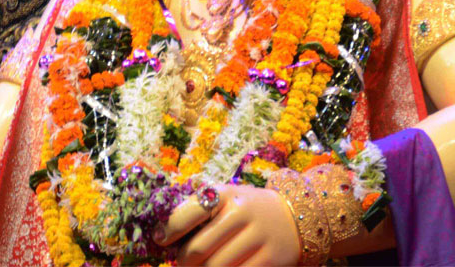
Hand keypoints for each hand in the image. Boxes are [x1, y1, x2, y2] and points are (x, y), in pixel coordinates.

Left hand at [159, 184, 299, 266]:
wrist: (295, 217)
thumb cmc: (246, 210)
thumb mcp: (226, 200)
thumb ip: (196, 212)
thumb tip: (159, 238)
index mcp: (226, 195)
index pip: (186, 215)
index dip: (166, 232)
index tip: (160, 240)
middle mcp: (243, 213)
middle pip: (196, 251)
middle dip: (183, 262)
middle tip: (185, 262)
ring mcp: (259, 236)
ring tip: (203, 266)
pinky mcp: (271, 258)